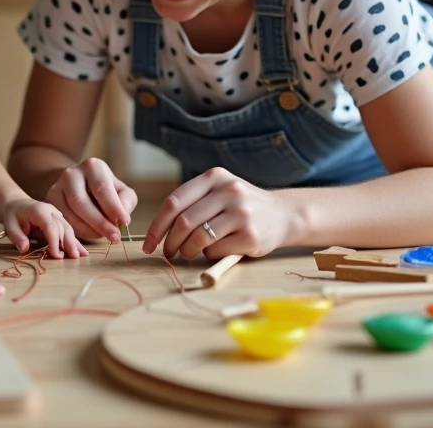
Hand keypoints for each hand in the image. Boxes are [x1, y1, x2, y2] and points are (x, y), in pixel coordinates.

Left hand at [3, 198, 87, 258]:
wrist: (17, 205)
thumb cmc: (13, 215)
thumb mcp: (9, 225)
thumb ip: (16, 237)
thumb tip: (24, 249)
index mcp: (39, 210)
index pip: (50, 226)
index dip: (54, 241)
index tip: (56, 255)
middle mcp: (52, 212)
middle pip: (63, 227)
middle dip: (68, 242)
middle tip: (74, 257)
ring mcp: (58, 216)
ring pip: (68, 229)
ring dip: (74, 243)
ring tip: (81, 256)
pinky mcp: (60, 222)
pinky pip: (68, 232)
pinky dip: (75, 242)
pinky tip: (83, 251)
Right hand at [44, 157, 138, 242]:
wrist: (80, 186)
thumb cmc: (105, 191)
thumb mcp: (120, 191)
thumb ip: (126, 201)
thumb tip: (122, 217)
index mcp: (93, 166)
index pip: (102, 188)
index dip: (113, 207)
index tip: (124, 223)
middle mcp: (71, 173)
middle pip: (81, 202)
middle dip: (99, 223)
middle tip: (114, 237)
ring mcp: (57, 186)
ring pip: (69, 213)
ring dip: (88, 230)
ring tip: (102, 235)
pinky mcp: (49, 201)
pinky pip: (61, 221)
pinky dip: (76, 232)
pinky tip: (88, 234)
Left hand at [143, 168, 293, 259]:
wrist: (284, 214)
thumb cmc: (241, 205)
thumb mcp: (220, 190)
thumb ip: (193, 202)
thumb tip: (158, 230)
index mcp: (215, 177)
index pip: (174, 202)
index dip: (157, 225)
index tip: (149, 243)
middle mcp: (229, 191)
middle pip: (183, 222)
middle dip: (170, 242)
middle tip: (167, 253)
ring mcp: (241, 214)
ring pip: (198, 238)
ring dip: (186, 251)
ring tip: (187, 253)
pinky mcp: (251, 236)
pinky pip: (216, 251)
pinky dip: (208, 255)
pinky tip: (213, 251)